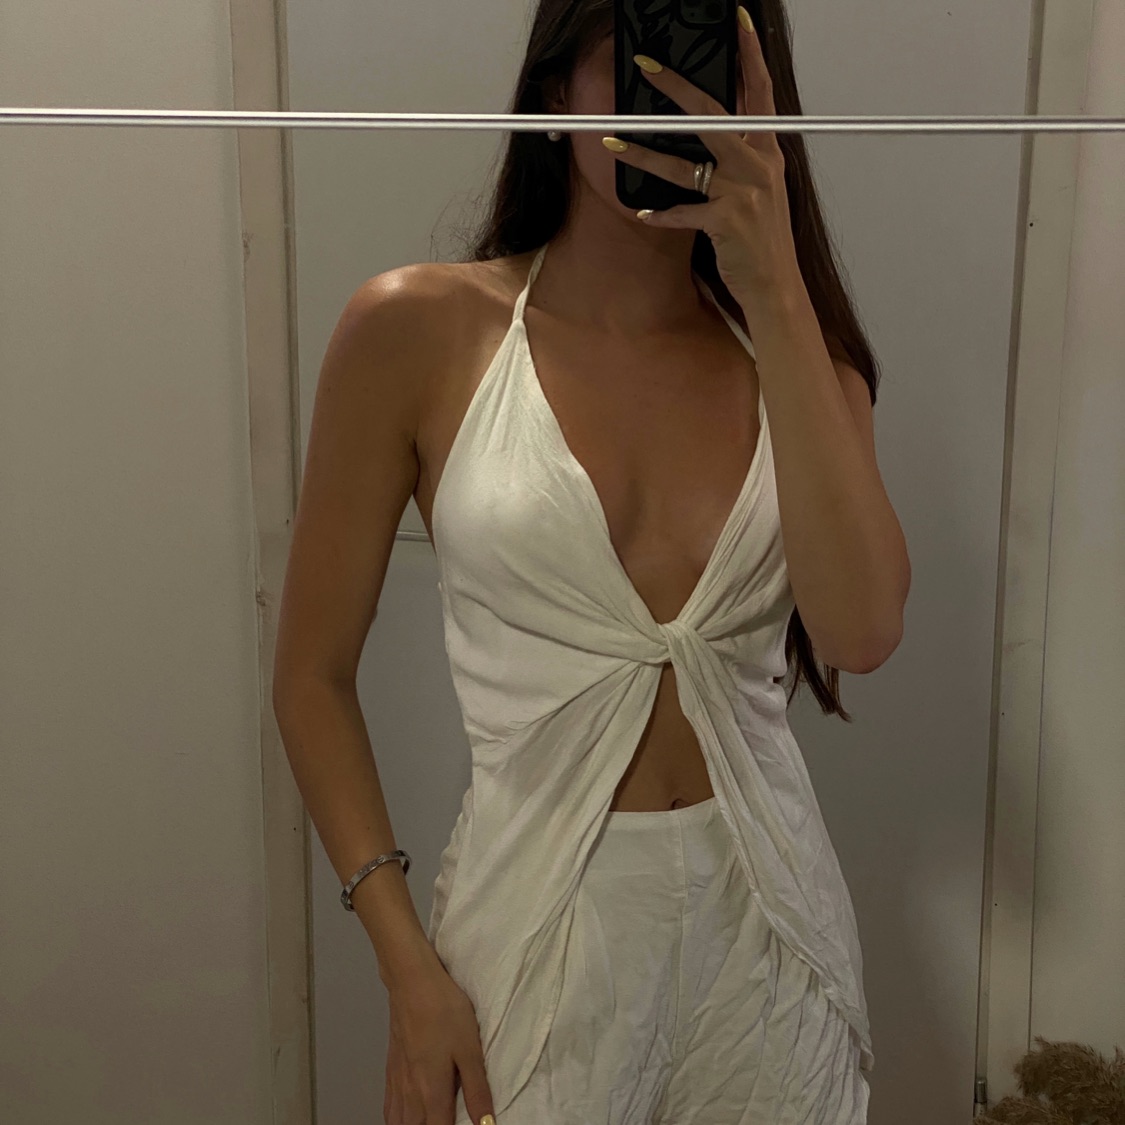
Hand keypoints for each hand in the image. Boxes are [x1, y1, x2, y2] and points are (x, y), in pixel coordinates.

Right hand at [384, 964, 495, 1124]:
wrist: (412, 982)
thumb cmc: (444, 1010)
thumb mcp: (470, 1048)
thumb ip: (477, 1089)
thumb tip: (486, 1124)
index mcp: (432, 1092)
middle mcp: (410, 1093)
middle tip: (447, 1122)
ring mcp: (397, 1081)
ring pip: (399, 1122)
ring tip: (429, 1121)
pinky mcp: (391, 1068)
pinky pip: (389, 1108)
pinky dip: (397, 1119)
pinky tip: (406, 1115)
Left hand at [603, 5, 798, 301]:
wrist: (776, 285)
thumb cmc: (763, 239)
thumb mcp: (761, 190)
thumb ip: (741, 158)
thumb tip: (711, 132)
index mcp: (767, 152)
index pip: (759, 91)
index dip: (748, 55)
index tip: (735, 21)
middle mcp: (757, 165)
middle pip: (713, 115)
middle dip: (676, 88)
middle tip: (645, 66)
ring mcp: (742, 192)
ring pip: (685, 165)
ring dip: (644, 154)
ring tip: (613, 142)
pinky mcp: (726, 221)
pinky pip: (683, 213)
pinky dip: (661, 214)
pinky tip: (642, 211)